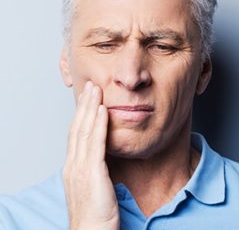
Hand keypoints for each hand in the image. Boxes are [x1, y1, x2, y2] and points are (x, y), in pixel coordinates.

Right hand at [63, 81, 118, 229]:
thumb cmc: (94, 216)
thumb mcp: (91, 187)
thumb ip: (93, 169)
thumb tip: (100, 157)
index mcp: (73, 168)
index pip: (75, 134)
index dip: (80, 115)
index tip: (87, 99)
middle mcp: (73, 165)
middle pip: (77, 128)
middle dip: (83, 105)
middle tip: (89, 86)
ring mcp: (80, 168)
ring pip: (84, 131)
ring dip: (90, 108)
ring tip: (95, 90)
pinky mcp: (92, 174)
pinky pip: (95, 144)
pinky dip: (98, 125)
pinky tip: (101, 110)